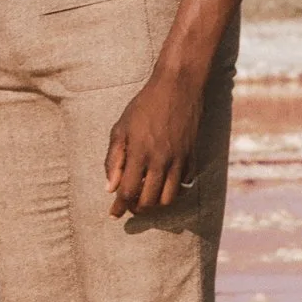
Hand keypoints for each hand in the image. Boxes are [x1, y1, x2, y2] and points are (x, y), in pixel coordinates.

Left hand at [105, 71, 201, 217]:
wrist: (178, 87)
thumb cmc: (144, 106)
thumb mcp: (121, 128)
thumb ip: (114, 160)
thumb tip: (110, 188)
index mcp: (140, 153)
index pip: (128, 191)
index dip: (119, 207)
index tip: (113, 214)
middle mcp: (160, 160)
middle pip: (148, 201)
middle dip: (136, 208)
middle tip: (129, 205)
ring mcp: (179, 160)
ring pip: (168, 199)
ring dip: (155, 204)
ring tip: (145, 198)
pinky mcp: (191, 158)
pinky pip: (182, 186)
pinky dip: (171, 191)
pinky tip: (162, 185)